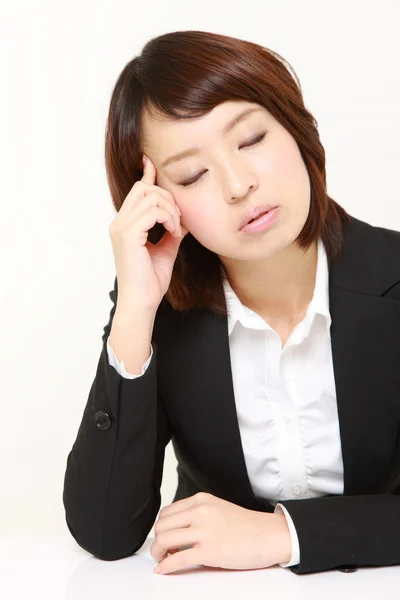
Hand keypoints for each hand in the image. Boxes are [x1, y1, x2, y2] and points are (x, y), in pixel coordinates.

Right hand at [108, 153, 187, 310]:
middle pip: (144, 188)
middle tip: (179, 220)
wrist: (142, 302)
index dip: (147, 175)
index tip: (153, 163)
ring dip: (170, 209)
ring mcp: (121, 228)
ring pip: (150, 196)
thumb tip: (182, 218)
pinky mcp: (128, 235)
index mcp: (125, 225)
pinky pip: (152, 211)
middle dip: (168, 198)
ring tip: (176, 228)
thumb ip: (170, 231)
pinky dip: (168, 218)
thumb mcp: (165, 250)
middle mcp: (119, 223)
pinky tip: (173, 232)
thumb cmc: (150, 281)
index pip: (136, 191)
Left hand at [150, 492, 291, 574]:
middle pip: (162, 526)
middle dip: (156, 541)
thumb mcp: (218, 508)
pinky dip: (165, 567)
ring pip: (164, 540)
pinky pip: (178, 560)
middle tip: (160, 551)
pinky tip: (163, 570)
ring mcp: (205, 531)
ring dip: (157, 553)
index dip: (161, 528)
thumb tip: (177, 530)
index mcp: (201, 500)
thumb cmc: (247, 526)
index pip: (167, 512)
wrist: (269, 535)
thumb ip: (197, 514)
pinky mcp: (210, 551)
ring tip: (162, 560)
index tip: (164, 538)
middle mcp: (200, 511)